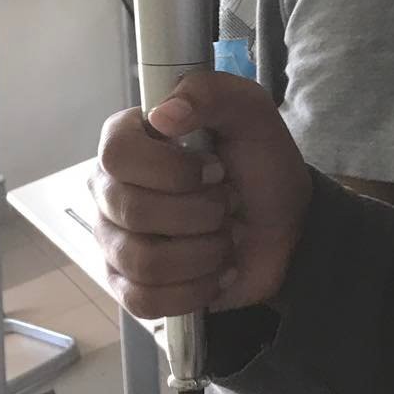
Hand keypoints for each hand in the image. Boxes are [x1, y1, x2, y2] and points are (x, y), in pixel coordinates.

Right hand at [92, 71, 312, 315]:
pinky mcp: (128, 286)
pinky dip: (194, 290)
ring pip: (143, 261)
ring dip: (204, 253)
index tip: (215, 170)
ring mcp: (113, 241)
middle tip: (226, 204)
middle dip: (201, 213)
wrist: (284, 228)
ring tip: (223, 238)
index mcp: (128, 141)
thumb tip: (163, 114)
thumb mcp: (251, 114)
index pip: (116, 153)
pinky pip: (144, 300)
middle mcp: (109, 190)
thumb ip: (211, 92)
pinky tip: (213, 273)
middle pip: (132, 210)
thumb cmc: (260, 167)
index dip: (172, 169)